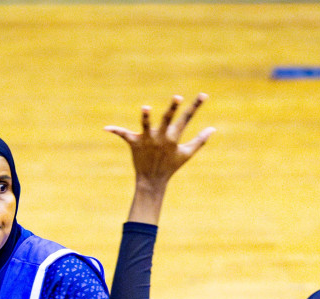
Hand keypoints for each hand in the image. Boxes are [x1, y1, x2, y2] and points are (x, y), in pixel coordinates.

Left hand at [106, 94, 215, 224]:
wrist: (152, 181)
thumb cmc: (170, 166)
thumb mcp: (186, 154)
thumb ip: (200, 141)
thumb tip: (213, 129)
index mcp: (174, 138)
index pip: (187, 119)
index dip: (196, 106)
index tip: (204, 95)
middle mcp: (161, 137)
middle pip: (167, 119)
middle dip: (172, 108)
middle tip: (177, 97)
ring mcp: (147, 140)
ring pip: (145, 126)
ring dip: (145, 117)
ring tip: (145, 107)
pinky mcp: (135, 143)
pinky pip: (124, 135)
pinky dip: (116, 131)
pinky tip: (106, 128)